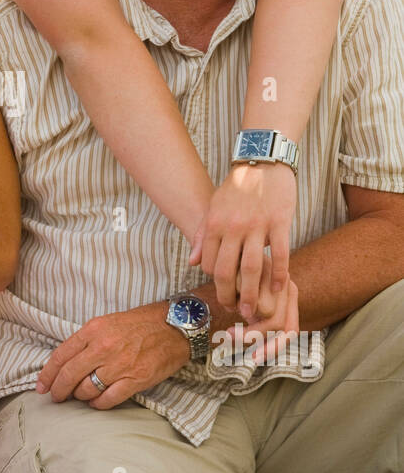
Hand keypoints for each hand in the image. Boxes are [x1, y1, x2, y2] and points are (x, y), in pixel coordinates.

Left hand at [35, 303, 188, 409]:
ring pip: (86, 390)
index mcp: (93, 330)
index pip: (61, 355)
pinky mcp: (135, 380)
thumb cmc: (143, 322)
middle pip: (69, 375)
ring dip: (79, 397)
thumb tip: (70, 362)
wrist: (176, 326)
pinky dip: (98, 404)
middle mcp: (102, 347)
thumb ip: (89, 340)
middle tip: (56, 398)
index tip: (42, 386)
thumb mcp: (109, 322)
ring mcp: (119, 365)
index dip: (48, 374)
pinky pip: (107, 400)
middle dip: (59, 390)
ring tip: (81, 397)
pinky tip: (96, 403)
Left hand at [189, 162, 295, 317]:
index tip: (224, 294)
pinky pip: (280, 253)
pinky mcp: (279, 222)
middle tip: (235, 311)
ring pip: (253, 267)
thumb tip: (192, 262)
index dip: (216, 283)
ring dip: (253, 293)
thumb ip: (203, 236)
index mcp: (214, 224)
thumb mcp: (213, 208)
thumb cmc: (236, 188)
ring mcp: (257, 225)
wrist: (262, 161)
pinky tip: (278, 287)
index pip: (211, 264)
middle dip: (230, 296)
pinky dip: (279, 273)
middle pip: (228, 271)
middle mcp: (233, 226)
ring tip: (254, 309)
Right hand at [219, 256, 298, 367]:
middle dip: (252, 335)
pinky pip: (250, 295)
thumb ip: (255, 320)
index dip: (275, 348)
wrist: (223, 241)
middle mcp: (286, 285)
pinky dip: (236, 298)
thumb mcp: (248, 301)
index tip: (254, 358)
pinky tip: (226, 293)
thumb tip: (254, 349)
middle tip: (229, 336)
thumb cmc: (236, 276)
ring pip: (265, 311)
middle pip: (279, 324)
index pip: (290, 330)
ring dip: (241, 313)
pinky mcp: (260, 266)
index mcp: (288, 295)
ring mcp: (275, 275)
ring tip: (228, 307)